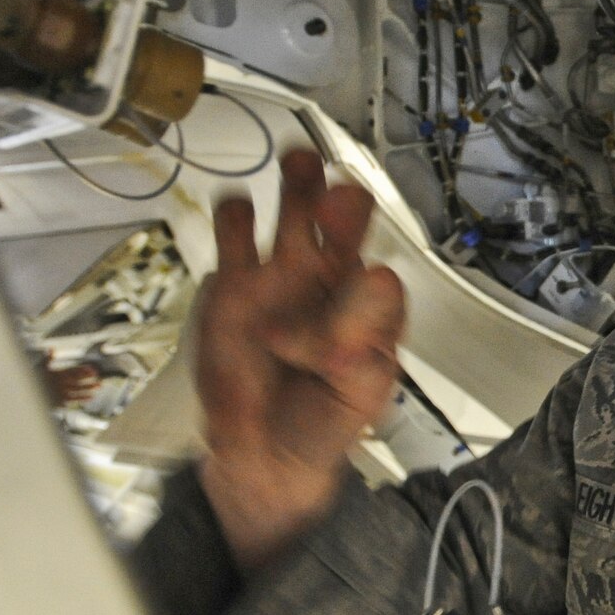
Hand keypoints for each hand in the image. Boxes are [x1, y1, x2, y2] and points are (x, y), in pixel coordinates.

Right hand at [194, 150, 404, 568]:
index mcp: (372, 312)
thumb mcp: (356, 396)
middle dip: (345, 202)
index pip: (379, 284)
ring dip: (300, 183)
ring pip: (296, 208)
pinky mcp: (236, 282)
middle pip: (347, 221)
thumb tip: (377, 287)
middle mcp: (333, 283)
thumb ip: (364, 352)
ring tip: (299, 163)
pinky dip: (237, 216)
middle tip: (336, 201)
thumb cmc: (320, 421)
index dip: (364, 297)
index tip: (339, 329)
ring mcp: (284, 276)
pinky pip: (237, 232)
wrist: (261, 451)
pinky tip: (240, 216)